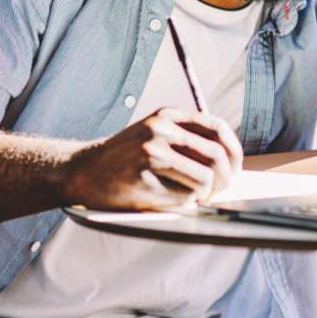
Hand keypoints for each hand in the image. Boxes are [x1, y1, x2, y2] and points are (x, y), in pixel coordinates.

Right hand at [63, 107, 243, 209]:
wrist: (81, 171)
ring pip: (203, 178)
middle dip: (224, 179)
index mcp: (167, 115)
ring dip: (204, 193)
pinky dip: (186, 202)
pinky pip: (184, 195)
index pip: (217, 128)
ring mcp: (151, 151)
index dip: (234, 151)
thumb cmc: (123, 159)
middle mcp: (160, 128)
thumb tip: (229, 160)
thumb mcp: (153, 134)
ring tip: (192, 196)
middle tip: (217, 191)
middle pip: (215, 155)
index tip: (235, 169)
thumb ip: (185, 137)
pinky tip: (173, 199)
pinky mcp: (143, 176)